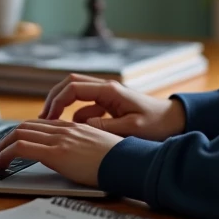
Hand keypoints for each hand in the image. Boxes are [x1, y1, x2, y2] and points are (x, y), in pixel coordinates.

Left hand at [0, 120, 119, 186]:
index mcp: (75, 128)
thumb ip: (81, 148)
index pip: (40, 124)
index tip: (13, 145)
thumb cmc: (120, 161)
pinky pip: (21, 148)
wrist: (130, 162)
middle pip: (25, 126)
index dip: (22, 133)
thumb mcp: (98, 151)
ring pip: (19, 134)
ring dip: (1, 146)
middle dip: (6, 139)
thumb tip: (69, 158)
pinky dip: (5, 153)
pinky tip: (0, 163)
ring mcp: (60, 139)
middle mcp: (65, 129)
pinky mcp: (56, 152)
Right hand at [39, 73, 186, 141]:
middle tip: (43, 120)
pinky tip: (77, 133)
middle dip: (53, 100)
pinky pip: (86, 107)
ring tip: (54, 129)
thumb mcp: (130, 129)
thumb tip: (80, 127)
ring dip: (64, 109)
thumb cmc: (157, 124)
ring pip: (76, 96)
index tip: (47, 118)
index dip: (56, 101)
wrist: (175, 121)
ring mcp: (107, 96)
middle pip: (69, 85)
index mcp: (109, 91)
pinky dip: (77, 117)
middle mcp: (106, 89)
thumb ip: (105, 127)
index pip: (73, 88)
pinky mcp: (110, 106)